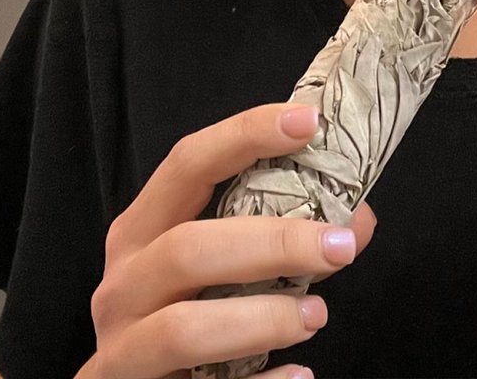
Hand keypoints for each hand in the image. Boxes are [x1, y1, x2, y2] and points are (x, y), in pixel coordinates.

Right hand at [77, 103, 375, 378]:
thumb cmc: (184, 312)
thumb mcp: (218, 265)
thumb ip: (279, 232)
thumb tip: (355, 219)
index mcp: (142, 231)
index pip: (188, 162)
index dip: (245, 135)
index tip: (308, 123)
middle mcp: (122, 285)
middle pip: (188, 248)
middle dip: (273, 243)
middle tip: (341, 246)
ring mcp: (121, 350)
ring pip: (184, 328)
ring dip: (262, 318)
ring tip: (317, 315)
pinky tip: (299, 375)